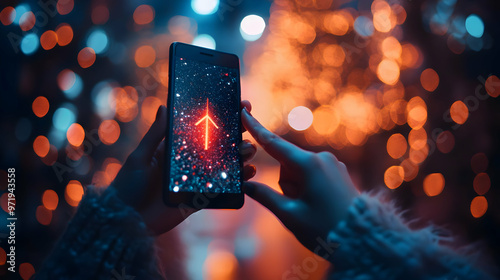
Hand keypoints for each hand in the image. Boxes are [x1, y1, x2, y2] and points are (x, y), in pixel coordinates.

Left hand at [112, 102, 256, 234]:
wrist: (126, 221)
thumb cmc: (127, 186)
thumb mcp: (140, 156)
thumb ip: (155, 134)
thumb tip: (164, 106)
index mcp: (175, 149)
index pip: (199, 130)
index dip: (217, 118)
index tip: (235, 106)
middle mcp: (188, 162)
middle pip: (217, 146)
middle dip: (235, 136)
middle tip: (248, 128)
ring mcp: (196, 180)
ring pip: (224, 165)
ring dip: (240, 156)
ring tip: (249, 149)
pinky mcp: (200, 198)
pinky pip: (223, 188)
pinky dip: (239, 181)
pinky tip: (248, 173)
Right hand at [241, 107, 358, 252]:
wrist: (362, 239)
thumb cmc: (325, 228)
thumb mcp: (289, 215)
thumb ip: (265, 196)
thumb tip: (246, 185)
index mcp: (309, 164)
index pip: (274, 144)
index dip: (255, 129)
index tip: (244, 112)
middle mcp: (322, 158)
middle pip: (286, 164)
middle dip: (285, 184)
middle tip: (298, 208)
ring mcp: (332, 164)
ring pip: (299, 171)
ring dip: (297, 188)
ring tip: (312, 209)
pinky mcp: (338, 172)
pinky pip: (313, 175)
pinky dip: (308, 188)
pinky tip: (320, 205)